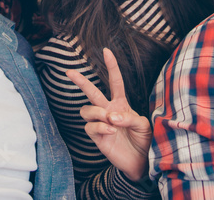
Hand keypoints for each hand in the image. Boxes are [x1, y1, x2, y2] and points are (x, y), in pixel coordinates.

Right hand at [65, 48, 151, 182]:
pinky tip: (111, 131)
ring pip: (87, 110)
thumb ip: (128, 117)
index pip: (115, 82)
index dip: (111, 66)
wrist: (141, 162)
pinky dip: (101, 127)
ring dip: (97, 112)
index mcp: (121, 104)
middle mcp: (108, 111)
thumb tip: (111, 116)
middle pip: (91, 93)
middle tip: (69, 72)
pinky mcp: (96, 137)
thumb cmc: (144, 140)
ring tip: (109, 120)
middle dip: (80, 81)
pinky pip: (90, 127)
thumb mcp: (143, 125)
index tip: (106, 51)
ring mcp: (101, 123)